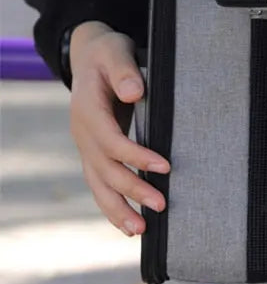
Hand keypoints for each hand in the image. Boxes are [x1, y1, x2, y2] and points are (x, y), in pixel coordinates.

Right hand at [68, 21, 169, 236]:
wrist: (90, 56)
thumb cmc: (108, 54)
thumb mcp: (116, 52)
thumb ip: (124, 72)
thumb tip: (135, 92)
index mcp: (88, 110)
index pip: (112, 142)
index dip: (137, 157)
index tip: (165, 166)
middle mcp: (83, 133)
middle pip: (105, 170)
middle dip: (133, 190)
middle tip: (161, 206)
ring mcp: (86, 146)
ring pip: (98, 184)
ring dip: (118, 209)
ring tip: (141, 230)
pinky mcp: (94, 152)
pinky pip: (100, 183)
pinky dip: (112, 205)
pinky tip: (128, 225)